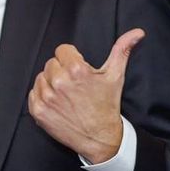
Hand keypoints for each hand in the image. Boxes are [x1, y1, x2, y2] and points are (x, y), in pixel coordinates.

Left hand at [28, 28, 144, 162]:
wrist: (100, 138)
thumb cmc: (107, 106)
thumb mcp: (115, 75)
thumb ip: (122, 50)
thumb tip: (136, 33)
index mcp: (76, 70)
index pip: (62, 50)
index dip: (72, 59)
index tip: (78, 70)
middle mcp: (59, 82)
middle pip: (51, 63)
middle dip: (62, 71)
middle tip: (74, 85)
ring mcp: (47, 98)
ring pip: (41, 77)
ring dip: (51, 83)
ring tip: (66, 95)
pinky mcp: (39, 111)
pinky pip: (33, 93)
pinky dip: (42, 97)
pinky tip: (57, 103)